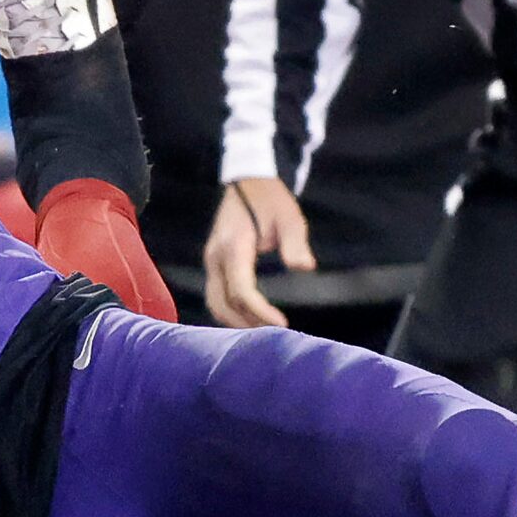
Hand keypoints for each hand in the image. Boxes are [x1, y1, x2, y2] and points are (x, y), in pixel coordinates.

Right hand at [202, 176, 313, 329]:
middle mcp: (216, 256)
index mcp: (234, 246)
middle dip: (247, 323)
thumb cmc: (272, 200)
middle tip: (274, 334)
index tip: (282, 324)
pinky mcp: (214, 262)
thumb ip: (295, 244)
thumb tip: (305, 267)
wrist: (250, 181)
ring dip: (236, 321)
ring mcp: (211, 260)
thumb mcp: (289, 218)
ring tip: (263, 330)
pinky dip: (230, 311)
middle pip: (223, 303)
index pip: (241, 290)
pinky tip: (251, 318)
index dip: (259, 311)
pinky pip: (216, 295)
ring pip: (215, 302)